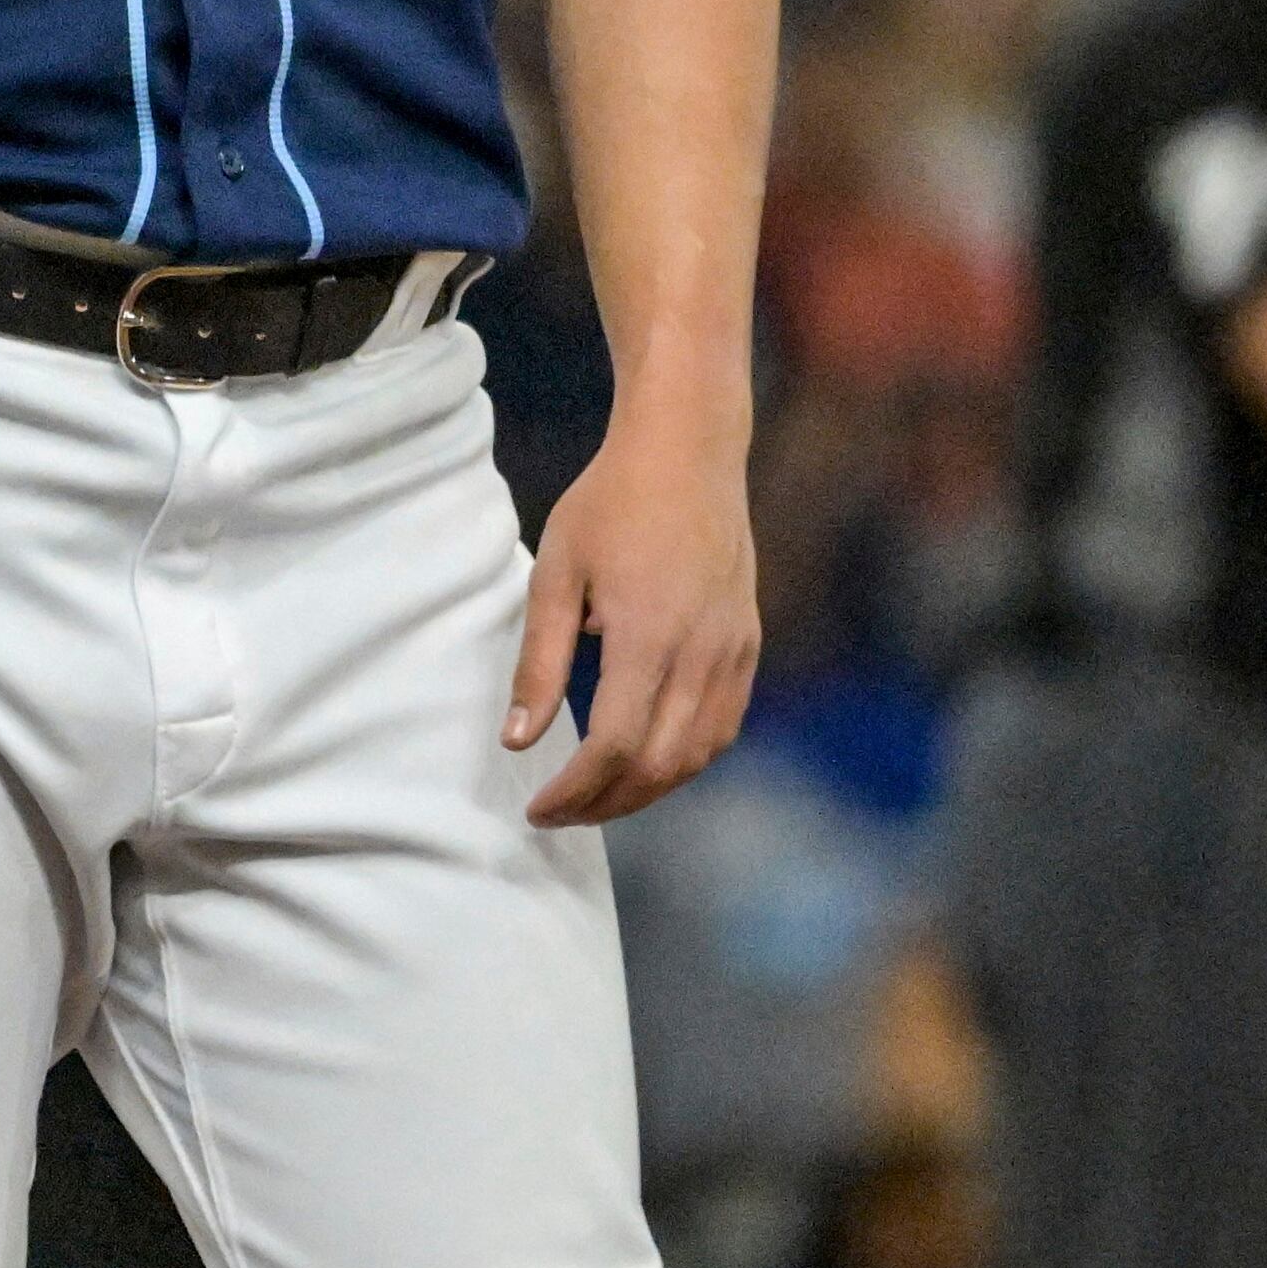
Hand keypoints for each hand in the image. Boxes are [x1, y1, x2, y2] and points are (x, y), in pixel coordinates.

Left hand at [508, 395, 761, 827]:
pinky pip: (722, 727)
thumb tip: (518, 740)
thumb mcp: (556, 573)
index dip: (574, 790)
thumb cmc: (610, 504)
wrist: (689, 453)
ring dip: (646, 790)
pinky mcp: (748, 646)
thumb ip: (538, 662)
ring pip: (696, 755)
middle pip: (658, 765)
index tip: (536, 807)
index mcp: (647, 637)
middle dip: (605, 803)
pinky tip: (647, 763)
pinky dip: (684, 759)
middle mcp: (701, 654)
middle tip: (557, 814)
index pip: (613, 746)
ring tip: (595, 798)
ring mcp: (734, 653)